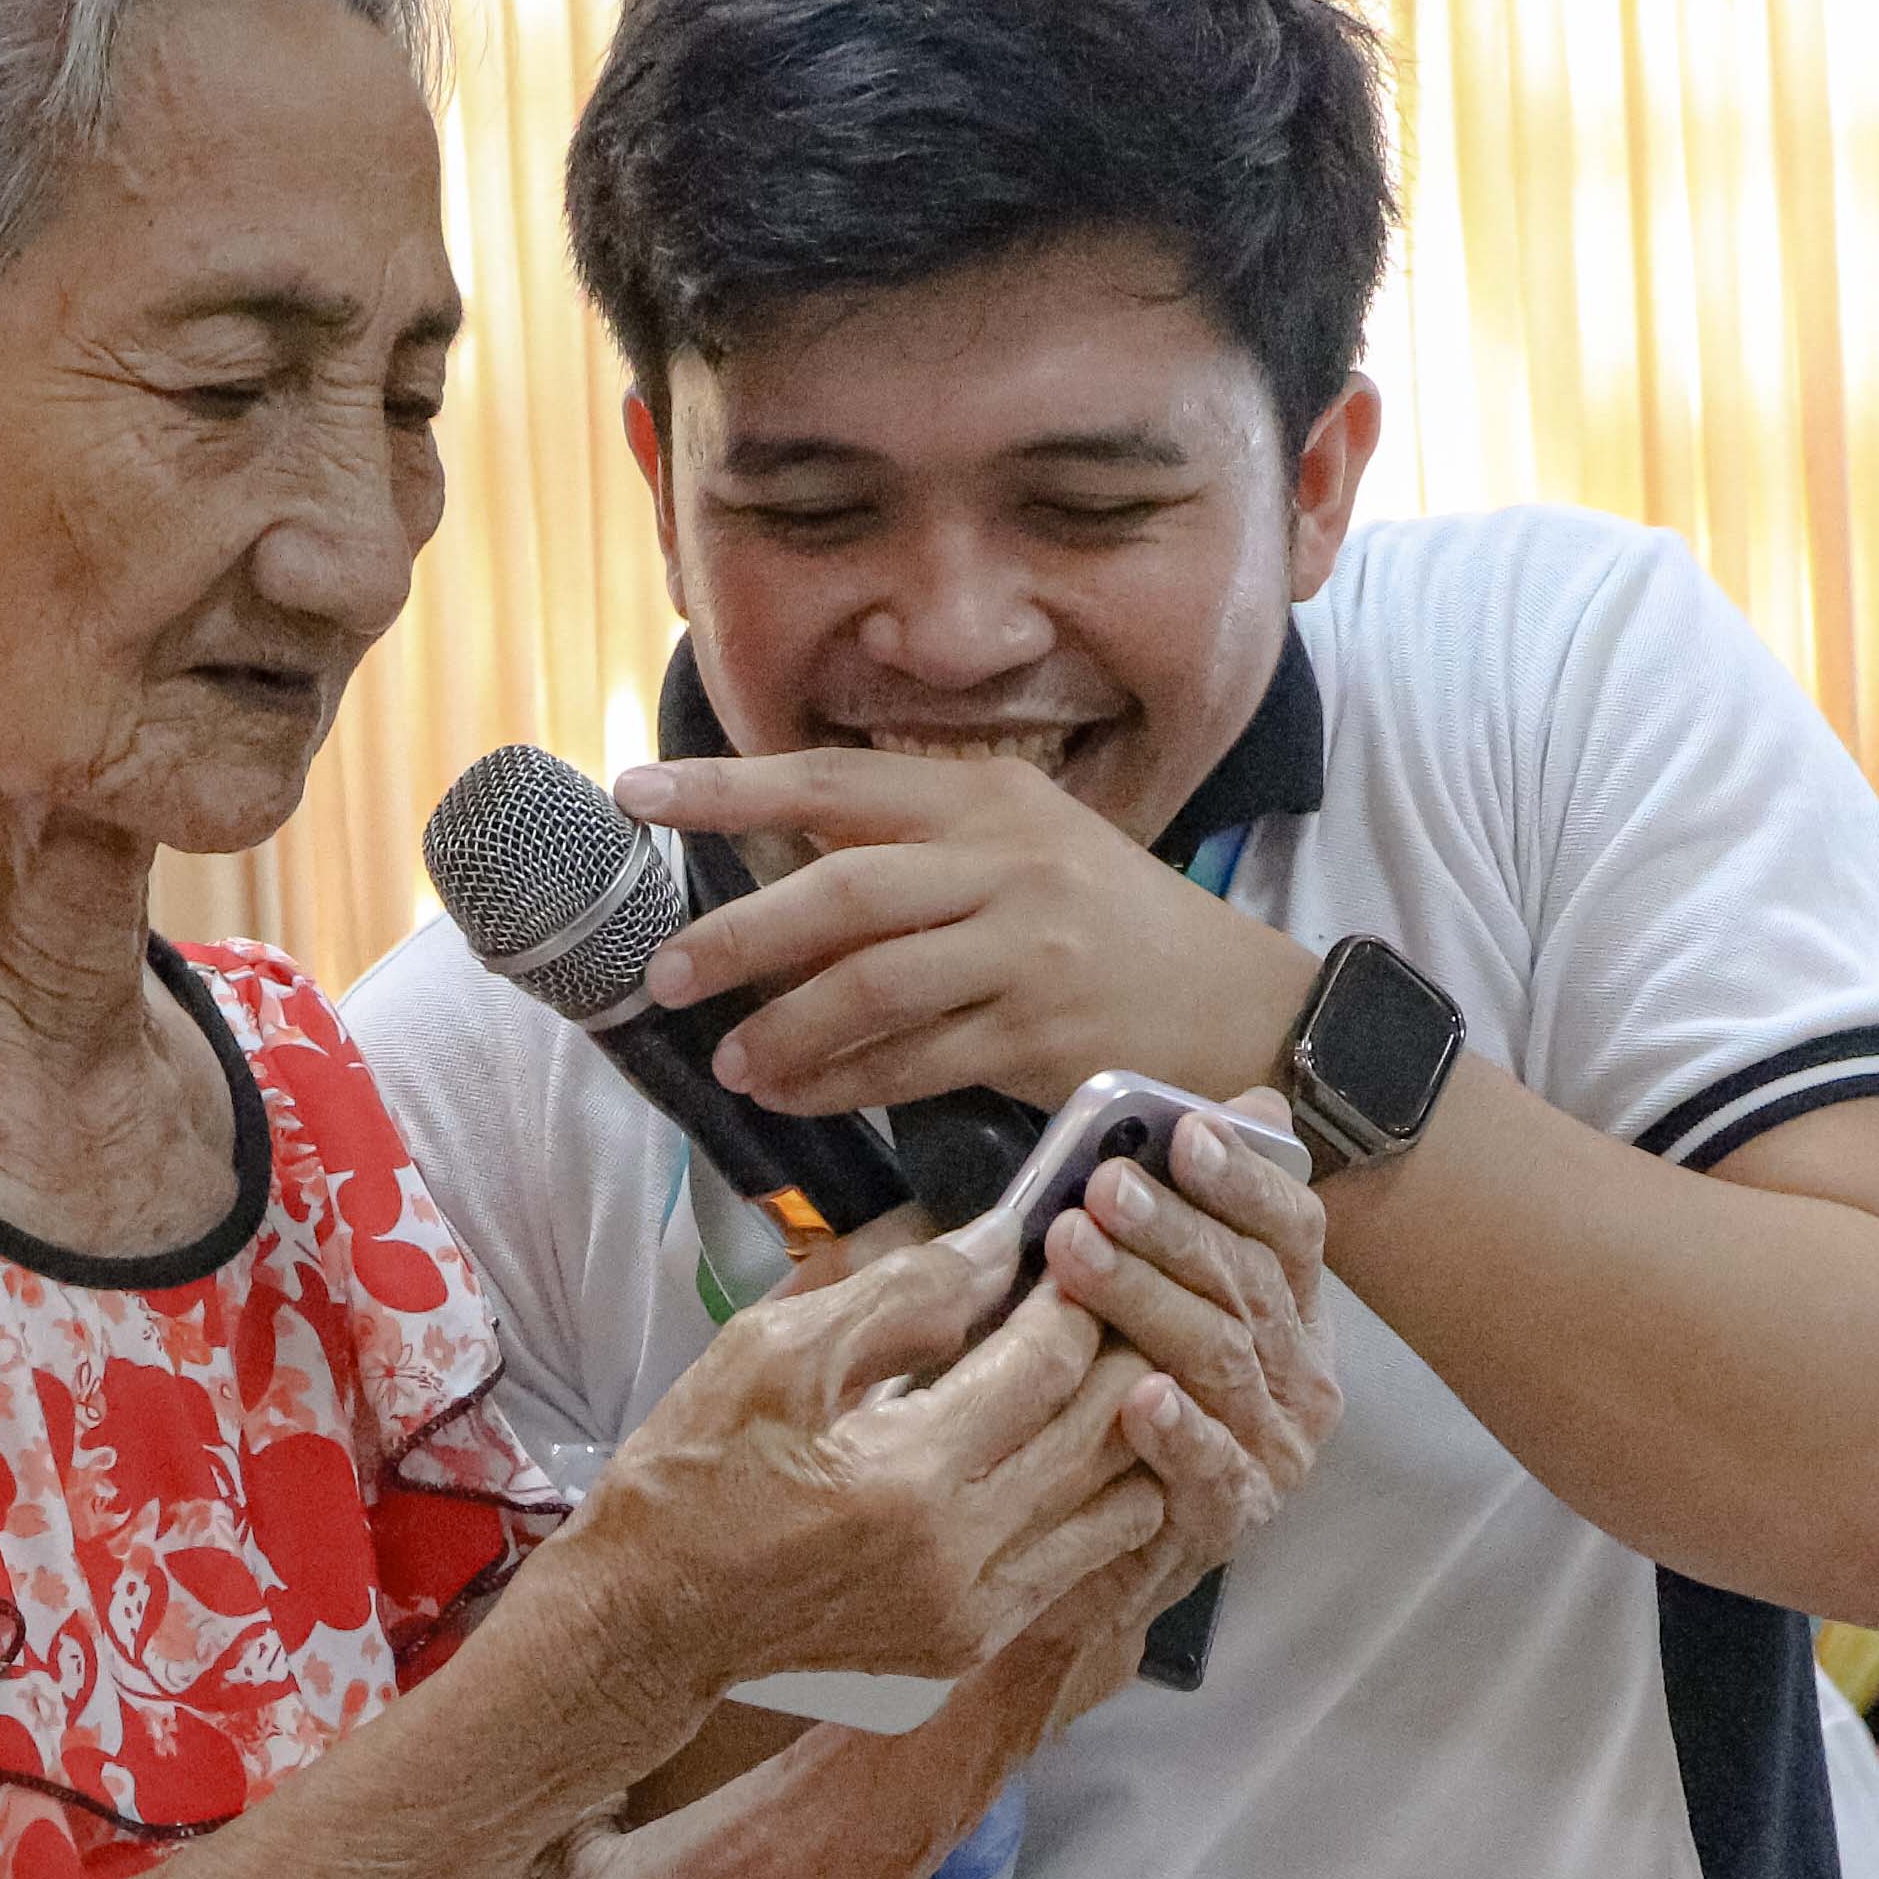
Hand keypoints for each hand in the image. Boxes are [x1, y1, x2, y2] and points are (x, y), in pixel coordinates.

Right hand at [556, 1225, 1180, 1702]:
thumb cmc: (692, 1475)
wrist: (650, 1619)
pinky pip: (1083, 1563)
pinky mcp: (970, 1645)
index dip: (1073, 1297)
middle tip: (1106, 1296)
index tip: (1071, 1252)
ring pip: (1118, 1504)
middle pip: (1103, 1432)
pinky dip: (1099, 1499)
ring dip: (1126, 1428)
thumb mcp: (770, 1353)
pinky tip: (1074, 1448)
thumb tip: (996, 1246)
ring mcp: (973, 1614)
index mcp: (906, 1480)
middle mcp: (959, 1559)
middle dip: (1118, 1350)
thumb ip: (896, 1295)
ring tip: (1099, 1370)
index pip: (1049, 1365)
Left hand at [614, 749, 1321, 1113]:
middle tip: (666, 972)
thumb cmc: (1114, 929)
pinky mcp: (1041, 1035)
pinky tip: (794, 1097)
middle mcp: (1005, 860)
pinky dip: (840, 1085)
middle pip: (840, 890)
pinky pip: (912, 1064)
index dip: (727, 788)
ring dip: (783, 1027)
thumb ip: (915, 855)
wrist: (1243, 1005)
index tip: (635, 792)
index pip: (832, 781)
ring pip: (870, 987)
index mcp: (988, 795)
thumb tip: (775, 884)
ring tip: (729, 1060)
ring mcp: (1027, 949)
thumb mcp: (1025, 852)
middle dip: (738, 934)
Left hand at [1033, 1094, 1334, 1525]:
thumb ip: (1198, 1208)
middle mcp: (1300, 1373)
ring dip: (1148, 1301)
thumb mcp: (1155, 1296)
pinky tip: (1138, 1397)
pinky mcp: (1232, 1517)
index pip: (1292, 1228)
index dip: (1243, 1178)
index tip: (1186, 1131)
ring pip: (1219, 1358)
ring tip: (1077, 1255)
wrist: (1103, 1552)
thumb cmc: (1121, 1397)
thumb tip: (1251, 1107)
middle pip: (1246, 1284)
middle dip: (1172, 1228)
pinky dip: (1178, 1431)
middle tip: (1101, 1186)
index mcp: (1294, 1307)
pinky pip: (1210, 1467)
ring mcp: (1273, 1447)